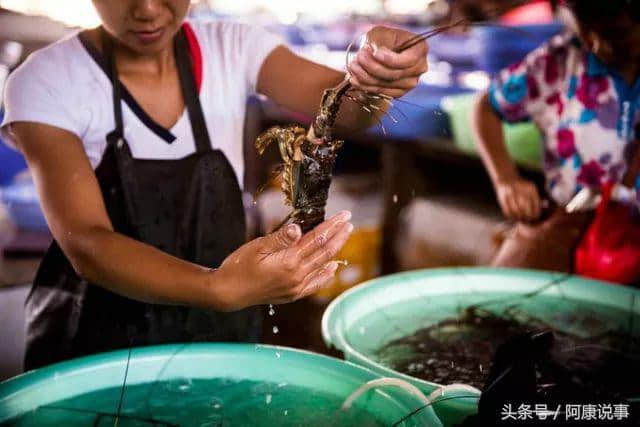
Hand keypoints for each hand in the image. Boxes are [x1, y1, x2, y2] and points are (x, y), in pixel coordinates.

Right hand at [214, 211, 352, 310]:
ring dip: (335, 250)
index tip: (344, 216)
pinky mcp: (292, 294)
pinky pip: (315, 284)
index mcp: (289, 261)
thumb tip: (299, 228)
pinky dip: (326, 274)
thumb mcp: (257, 246)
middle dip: (339, 235)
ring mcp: (296, 287)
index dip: (331, 226)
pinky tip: (332, 267)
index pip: (316, 239)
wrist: (228, 292)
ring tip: (344, 236)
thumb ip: (280, 238)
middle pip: (324, 252)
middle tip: (348, 222)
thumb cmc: (239, 266)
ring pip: (323, 265)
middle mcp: (297, 276)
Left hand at [347, 26, 427, 98]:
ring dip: (365, 76)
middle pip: (395, 74)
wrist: (378, 51)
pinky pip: (380, 92)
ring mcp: (410, 83)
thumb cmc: (382, 38)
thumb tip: (374, 56)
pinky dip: (365, 86)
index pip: (408, 60)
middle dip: (373, 66)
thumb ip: (379, 43)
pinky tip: (354, 78)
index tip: (375, 53)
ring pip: (385, 84)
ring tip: (352, 65)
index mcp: (420, 49)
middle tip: (358, 56)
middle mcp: (419, 68)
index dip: (390, 60)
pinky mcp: (398, 93)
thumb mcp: (381, 33)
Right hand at [495, 178, 541, 221]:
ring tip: (521, 219)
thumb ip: (536, 199)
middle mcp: (521, 190)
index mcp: (530, 188)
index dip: (535, 213)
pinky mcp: (503, 197)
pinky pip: (507, 210)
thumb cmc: (522, 187)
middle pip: (526, 208)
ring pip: (516, 211)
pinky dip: (510, 216)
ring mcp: (511, 193)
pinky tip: (513, 217)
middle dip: (527, 216)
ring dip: (519, 217)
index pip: (535, 204)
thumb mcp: (531, 188)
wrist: (506, 178)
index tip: (535, 217)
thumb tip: (538, 214)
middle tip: (528, 219)